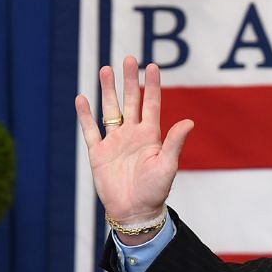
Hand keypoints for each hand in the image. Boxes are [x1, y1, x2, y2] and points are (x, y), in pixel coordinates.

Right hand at [73, 56, 194, 234]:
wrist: (134, 212)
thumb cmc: (155, 191)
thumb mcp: (167, 166)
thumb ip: (174, 142)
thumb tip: (189, 121)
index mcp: (150, 135)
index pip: (151, 104)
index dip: (152, 85)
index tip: (152, 66)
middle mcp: (132, 134)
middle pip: (130, 101)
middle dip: (129, 80)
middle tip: (129, 59)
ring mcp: (114, 142)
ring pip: (110, 109)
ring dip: (107, 90)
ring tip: (105, 69)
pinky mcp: (98, 153)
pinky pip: (90, 130)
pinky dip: (85, 115)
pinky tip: (82, 99)